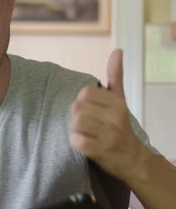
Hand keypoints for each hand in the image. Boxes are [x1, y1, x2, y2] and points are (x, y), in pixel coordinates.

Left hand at [70, 49, 149, 183]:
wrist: (133, 159)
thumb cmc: (120, 126)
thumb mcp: (120, 100)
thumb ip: (115, 76)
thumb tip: (117, 50)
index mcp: (117, 103)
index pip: (85, 93)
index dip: (83, 101)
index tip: (92, 110)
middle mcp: (115, 117)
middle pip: (77, 108)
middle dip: (78, 116)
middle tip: (89, 124)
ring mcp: (108, 135)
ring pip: (75, 123)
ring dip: (75, 129)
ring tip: (87, 133)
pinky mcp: (100, 151)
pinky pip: (76, 141)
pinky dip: (76, 142)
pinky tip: (85, 144)